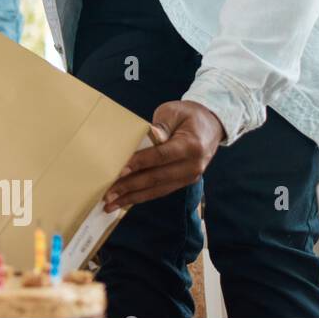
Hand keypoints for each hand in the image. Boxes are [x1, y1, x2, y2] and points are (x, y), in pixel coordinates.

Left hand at [104, 100, 225, 210]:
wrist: (211, 125)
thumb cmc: (187, 115)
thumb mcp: (174, 113)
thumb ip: (161, 125)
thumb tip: (150, 134)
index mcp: (191, 146)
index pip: (161, 156)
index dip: (139, 163)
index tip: (119, 171)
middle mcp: (193, 165)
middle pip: (157, 178)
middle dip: (130, 187)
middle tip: (107, 194)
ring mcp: (189, 176)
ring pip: (157, 189)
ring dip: (132, 197)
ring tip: (111, 204)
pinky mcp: (184, 182)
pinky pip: (160, 191)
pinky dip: (141, 196)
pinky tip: (125, 201)